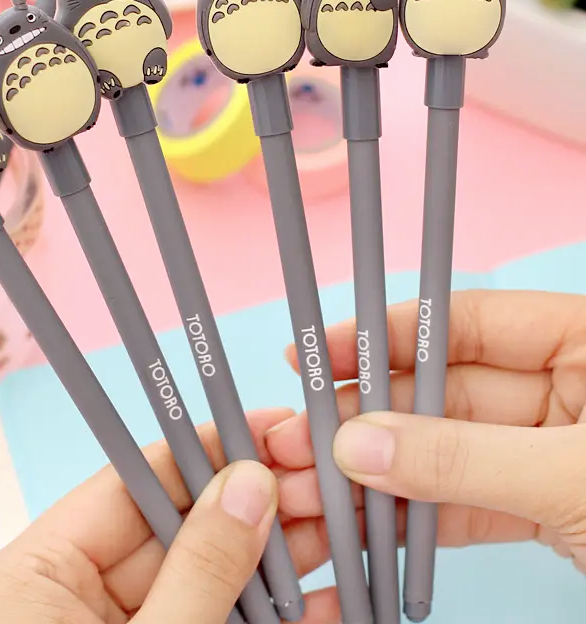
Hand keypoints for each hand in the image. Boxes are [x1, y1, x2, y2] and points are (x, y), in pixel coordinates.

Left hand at [0, 408, 343, 623]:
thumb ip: (197, 570)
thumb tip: (249, 483)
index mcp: (27, 578)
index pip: (130, 483)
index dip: (203, 452)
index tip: (266, 427)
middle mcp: (62, 599)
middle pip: (174, 529)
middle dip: (253, 506)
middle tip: (319, 477)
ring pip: (202, 578)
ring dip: (273, 560)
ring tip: (337, 523)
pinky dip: (268, 618)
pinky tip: (325, 594)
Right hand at [266, 289, 585, 599]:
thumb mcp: (571, 477)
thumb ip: (463, 458)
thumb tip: (357, 447)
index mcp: (582, 344)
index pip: (463, 323)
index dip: (385, 337)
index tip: (321, 354)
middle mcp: (563, 389)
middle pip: (439, 394)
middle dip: (364, 422)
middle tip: (294, 440)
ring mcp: (550, 450)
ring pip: (444, 454)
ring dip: (376, 478)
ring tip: (306, 492)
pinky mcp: (547, 509)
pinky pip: (469, 504)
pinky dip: (416, 519)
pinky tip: (359, 527)